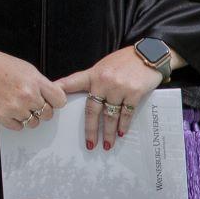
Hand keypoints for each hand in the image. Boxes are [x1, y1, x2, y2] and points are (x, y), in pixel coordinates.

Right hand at [0, 46, 68, 131]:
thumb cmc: (0, 66)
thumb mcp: (27, 69)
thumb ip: (42, 84)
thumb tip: (54, 97)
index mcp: (36, 81)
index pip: (60, 100)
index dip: (55, 101)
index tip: (50, 100)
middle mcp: (27, 95)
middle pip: (48, 114)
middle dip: (42, 110)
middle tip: (31, 102)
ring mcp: (15, 107)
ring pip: (33, 123)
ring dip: (28, 116)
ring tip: (18, 104)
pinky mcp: (2, 116)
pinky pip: (18, 127)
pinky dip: (15, 121)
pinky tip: (9, 109)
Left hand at [58, 45, 172, 150]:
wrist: (149, 54)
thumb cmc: (125, 61)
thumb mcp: (105, 66)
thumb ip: (95, 80)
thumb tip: (87, 95)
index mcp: (94, 74)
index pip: (73, 82)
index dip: (60, 91)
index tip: (50, 103)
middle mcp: (103, 81)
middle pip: (92, 110)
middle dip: (91, 129)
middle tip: (90, 144)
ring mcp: (118, 87)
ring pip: (110, 115)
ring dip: (109, 132)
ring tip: (107, 144)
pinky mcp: (134, 92)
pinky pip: (126, 113)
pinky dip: (124, 124)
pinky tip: (121, 133)